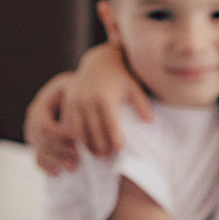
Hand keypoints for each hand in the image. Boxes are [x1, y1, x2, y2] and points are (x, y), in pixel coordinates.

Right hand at [23, 72, 79, 174]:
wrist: (75, 91)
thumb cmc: (78, 88)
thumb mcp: (75, 89)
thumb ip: (73, 106)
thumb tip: (76, 130)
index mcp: (39, 107)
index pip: (43, 127)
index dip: (59, 137)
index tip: (77, 141)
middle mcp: (32, 121)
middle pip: (41, 143)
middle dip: (60, 151)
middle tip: (79, 156)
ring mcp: (34, 134)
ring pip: (40, 152)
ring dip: (57, 161)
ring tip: (74, 166)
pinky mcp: (40, 144)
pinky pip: (38, 159)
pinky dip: (48, 167)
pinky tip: (59, 172)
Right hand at [61, 42, 152, 157]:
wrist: (100, 62)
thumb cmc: (120, 76)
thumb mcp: (134, 88)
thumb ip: (142, 105)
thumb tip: (150, 122)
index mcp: (105, 98)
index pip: (110, 125)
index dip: (114, 139)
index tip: (119, 149)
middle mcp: (88, 100)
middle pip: (93, 130)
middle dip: (101, 146)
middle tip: (108, 158)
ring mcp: (76, 101)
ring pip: (79, 130)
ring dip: (87, 144)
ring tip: (96, 154)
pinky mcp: (68, 101)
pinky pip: (70, 123)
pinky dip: (76, 135)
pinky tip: (84, 144)